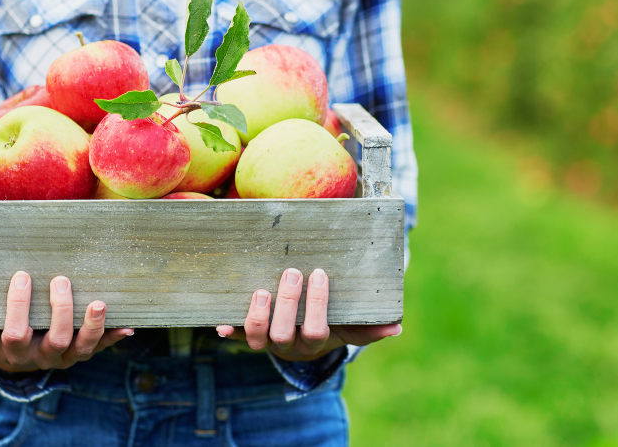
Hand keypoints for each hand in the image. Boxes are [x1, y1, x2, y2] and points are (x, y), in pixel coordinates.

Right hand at [0, 271, 132, 371]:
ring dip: (93, 326)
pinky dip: (115, 336)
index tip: (21, 277)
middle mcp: (43, 357)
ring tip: (98, 302)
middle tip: (61, 281)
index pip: (15, 333)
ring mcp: (68, 355)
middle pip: (54, 340)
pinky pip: (104, 345)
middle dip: (60, 312)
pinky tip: (129, 324)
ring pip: (83, 347)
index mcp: (15, 350)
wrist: (23, 356)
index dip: (18, 308)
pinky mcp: (88, 349)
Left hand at [216, 268, 401, 361]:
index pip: (317, 330)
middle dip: (288, 304)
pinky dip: (227, 329)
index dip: (316, 305)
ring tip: (260, 291)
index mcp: (313, 341)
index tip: (319, 274)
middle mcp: (287, 344)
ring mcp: (264, 339)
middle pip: (284, 333)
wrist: (299, 337)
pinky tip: (220, 322)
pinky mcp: (245, 332)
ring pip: (256, 337)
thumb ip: (370, 327)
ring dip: (256, 316)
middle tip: (291, 273)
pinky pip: (234, 333)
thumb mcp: (348, 325)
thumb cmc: (328, 323)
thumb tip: (396, 326)